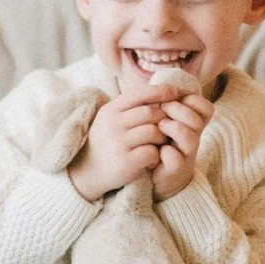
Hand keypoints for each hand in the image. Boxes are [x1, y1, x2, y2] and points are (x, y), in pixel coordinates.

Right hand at [67, 85, 176, 201]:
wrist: (88, 172)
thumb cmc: (106, 143)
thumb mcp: (109, 120)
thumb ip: (129, 107)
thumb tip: (159, 91)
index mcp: (110, 110)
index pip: (140, 94)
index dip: (161, 91)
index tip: (176, 93)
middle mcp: (113, 124)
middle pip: (151, 113)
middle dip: (163, 120)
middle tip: (165, 129)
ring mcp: (118, 143)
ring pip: (154, 132)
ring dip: (161, 139)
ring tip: (157, 146)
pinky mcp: (125, 162)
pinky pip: (152, 152)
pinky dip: (156, 156)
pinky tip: (151, 161)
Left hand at [151, 94, 213, 201]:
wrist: (154, 173)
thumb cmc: (159, 141)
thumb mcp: (164, 120)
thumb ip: (165, 104)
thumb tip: (157, 84)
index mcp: (194, 124)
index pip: (206, 108)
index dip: (192, 100)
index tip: (174, 99)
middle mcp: (194, 138)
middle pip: (196, 120)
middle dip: (177, 110)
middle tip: (161, 109)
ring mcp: (187, 155)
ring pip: (190, 138)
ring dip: (173, 128)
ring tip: (159, 127)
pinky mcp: (176, 170)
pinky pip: (175, 159)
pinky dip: (165, 152)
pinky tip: (157, 149)